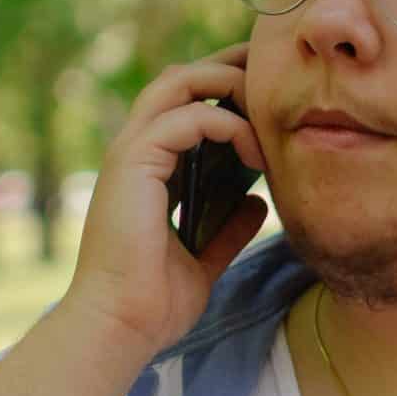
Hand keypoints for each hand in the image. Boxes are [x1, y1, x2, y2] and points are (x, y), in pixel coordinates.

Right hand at [63, 40, 266, 358]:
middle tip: (275, 78)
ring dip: (228, 85)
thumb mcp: (204, 259)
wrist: (121, 327)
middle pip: (181, 77)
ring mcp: (130, 153)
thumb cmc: (153, 302)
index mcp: (147, 169)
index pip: (184, 104)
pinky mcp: (134, 162)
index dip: (225, 91)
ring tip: (268, 107)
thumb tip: (258, 204)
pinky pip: (187, 118)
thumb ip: (228, 229)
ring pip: (179, 82)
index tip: (271, 98)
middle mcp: (134, 151)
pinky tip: (254, 153)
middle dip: (229, 68)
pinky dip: (226, 125)